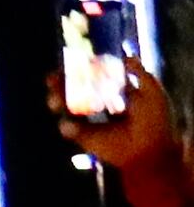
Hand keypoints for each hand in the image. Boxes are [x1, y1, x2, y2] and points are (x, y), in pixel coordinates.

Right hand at [57, 58, 174, 176]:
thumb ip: (140, 73)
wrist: (150, 150)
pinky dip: (67, 126)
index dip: (79, 67)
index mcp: (112, 92)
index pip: (90, 75)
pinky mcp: (81, 136)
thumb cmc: (154, 121)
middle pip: (70, 87)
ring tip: (56, 102)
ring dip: (56, 99)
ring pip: (62, 105)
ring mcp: (86, 120)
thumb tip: (128, 56)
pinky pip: (66, 127)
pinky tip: (72, 126)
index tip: (72, 60)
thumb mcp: (152, 91)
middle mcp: (96, 103)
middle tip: (52, 78)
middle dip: (59, 81)